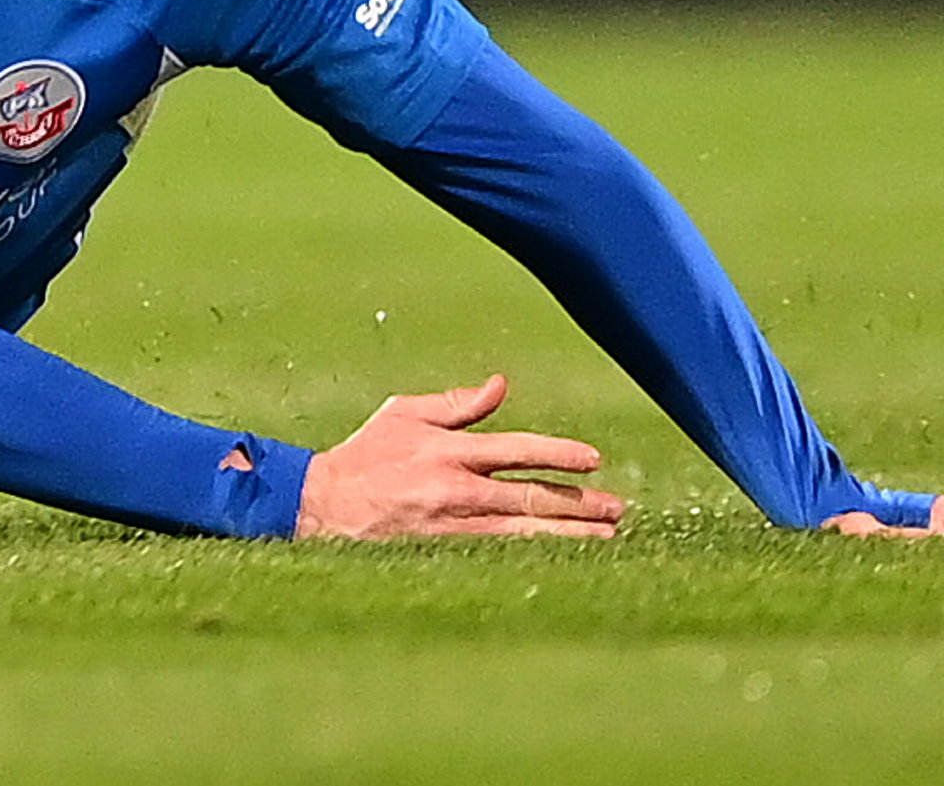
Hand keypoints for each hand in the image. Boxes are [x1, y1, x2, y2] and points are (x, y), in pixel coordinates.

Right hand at [295, 374, 622, 540]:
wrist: (326, 505)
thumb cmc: (367, 454)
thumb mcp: (405, 413)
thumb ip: (457, 404)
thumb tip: (500, 386)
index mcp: (447, 450)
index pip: (516, 450)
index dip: (559, 454)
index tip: (594, 459)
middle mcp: (456, 488)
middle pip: (531, 497)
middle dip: (579, 502)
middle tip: (617, 507)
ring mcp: (454, 525)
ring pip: (526, 531)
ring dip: (571, 534)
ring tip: (607, 536)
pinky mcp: (448, 551)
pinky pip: (505, 553)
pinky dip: (540, 553)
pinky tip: (566, 557)